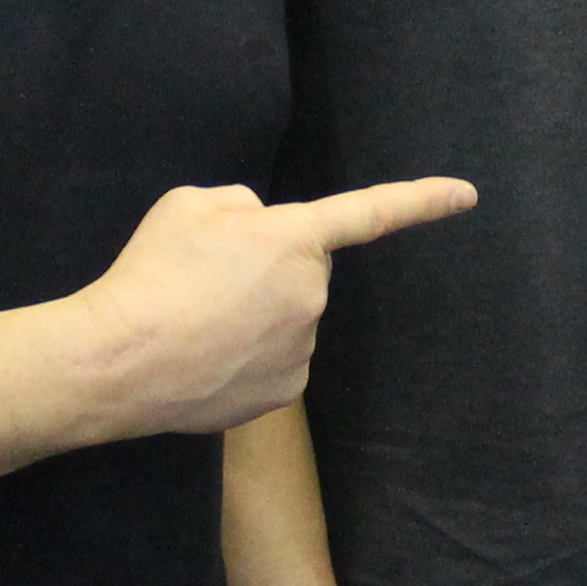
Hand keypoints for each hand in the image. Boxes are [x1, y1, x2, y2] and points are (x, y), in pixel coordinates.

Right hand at [75, 177, 476, 439]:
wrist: (119, 359)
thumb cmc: (150, 273)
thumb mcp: (190, 203)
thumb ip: (242, 206)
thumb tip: (260, 230)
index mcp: (295, 239)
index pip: (370, 212)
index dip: (422, 200)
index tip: (467, 195)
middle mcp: (313, 294)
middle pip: (300, 269)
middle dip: (266, 268)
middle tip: (205, 279)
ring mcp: (304, 348)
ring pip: (286, 316)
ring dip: (254, 313)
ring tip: (196, 320)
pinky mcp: (287, 390)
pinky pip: (276, 358)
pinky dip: (247, 355)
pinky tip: (206, 354)